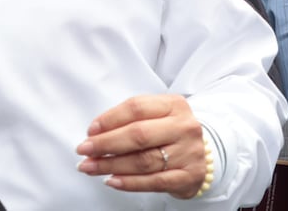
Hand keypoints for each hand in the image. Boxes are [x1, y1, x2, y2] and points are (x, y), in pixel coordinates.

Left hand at [76, 94, 207, 198]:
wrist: (203, 152)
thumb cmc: (169, 131)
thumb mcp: (155, 114)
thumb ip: (128, 119)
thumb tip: (95, 134)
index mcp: (174, 104)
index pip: (136, 107)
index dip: (109, 119)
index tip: (90, 131)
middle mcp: (184, 127)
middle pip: (138, 135)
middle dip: (105, 144)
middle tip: (84, 150)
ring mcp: (189, 153)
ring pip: (143, 161)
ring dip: (111, 165)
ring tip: (90, 166)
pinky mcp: (189, 176)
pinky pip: (154, 182)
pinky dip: (129, 183)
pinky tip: (112, 181)